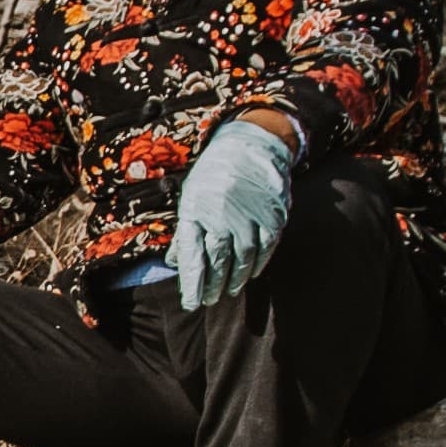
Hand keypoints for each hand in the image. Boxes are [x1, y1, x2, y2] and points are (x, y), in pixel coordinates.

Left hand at [167, 118, 294, 312]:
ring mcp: (249, 215)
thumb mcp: (191, 197)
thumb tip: (173, 263)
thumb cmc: (214, 175)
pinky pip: (266, 247)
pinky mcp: (272, 214)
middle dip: (211, 286)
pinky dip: (258, 263)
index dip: (192, 283)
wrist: (250, 144)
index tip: (191, 303)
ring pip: (242, 258)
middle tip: (207, 301)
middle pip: (216, 261)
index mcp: (196, 210)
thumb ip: (185, 231)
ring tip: (227, 291)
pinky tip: (252, 274)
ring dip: (235, 279)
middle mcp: (222, 214)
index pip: (192, 256)